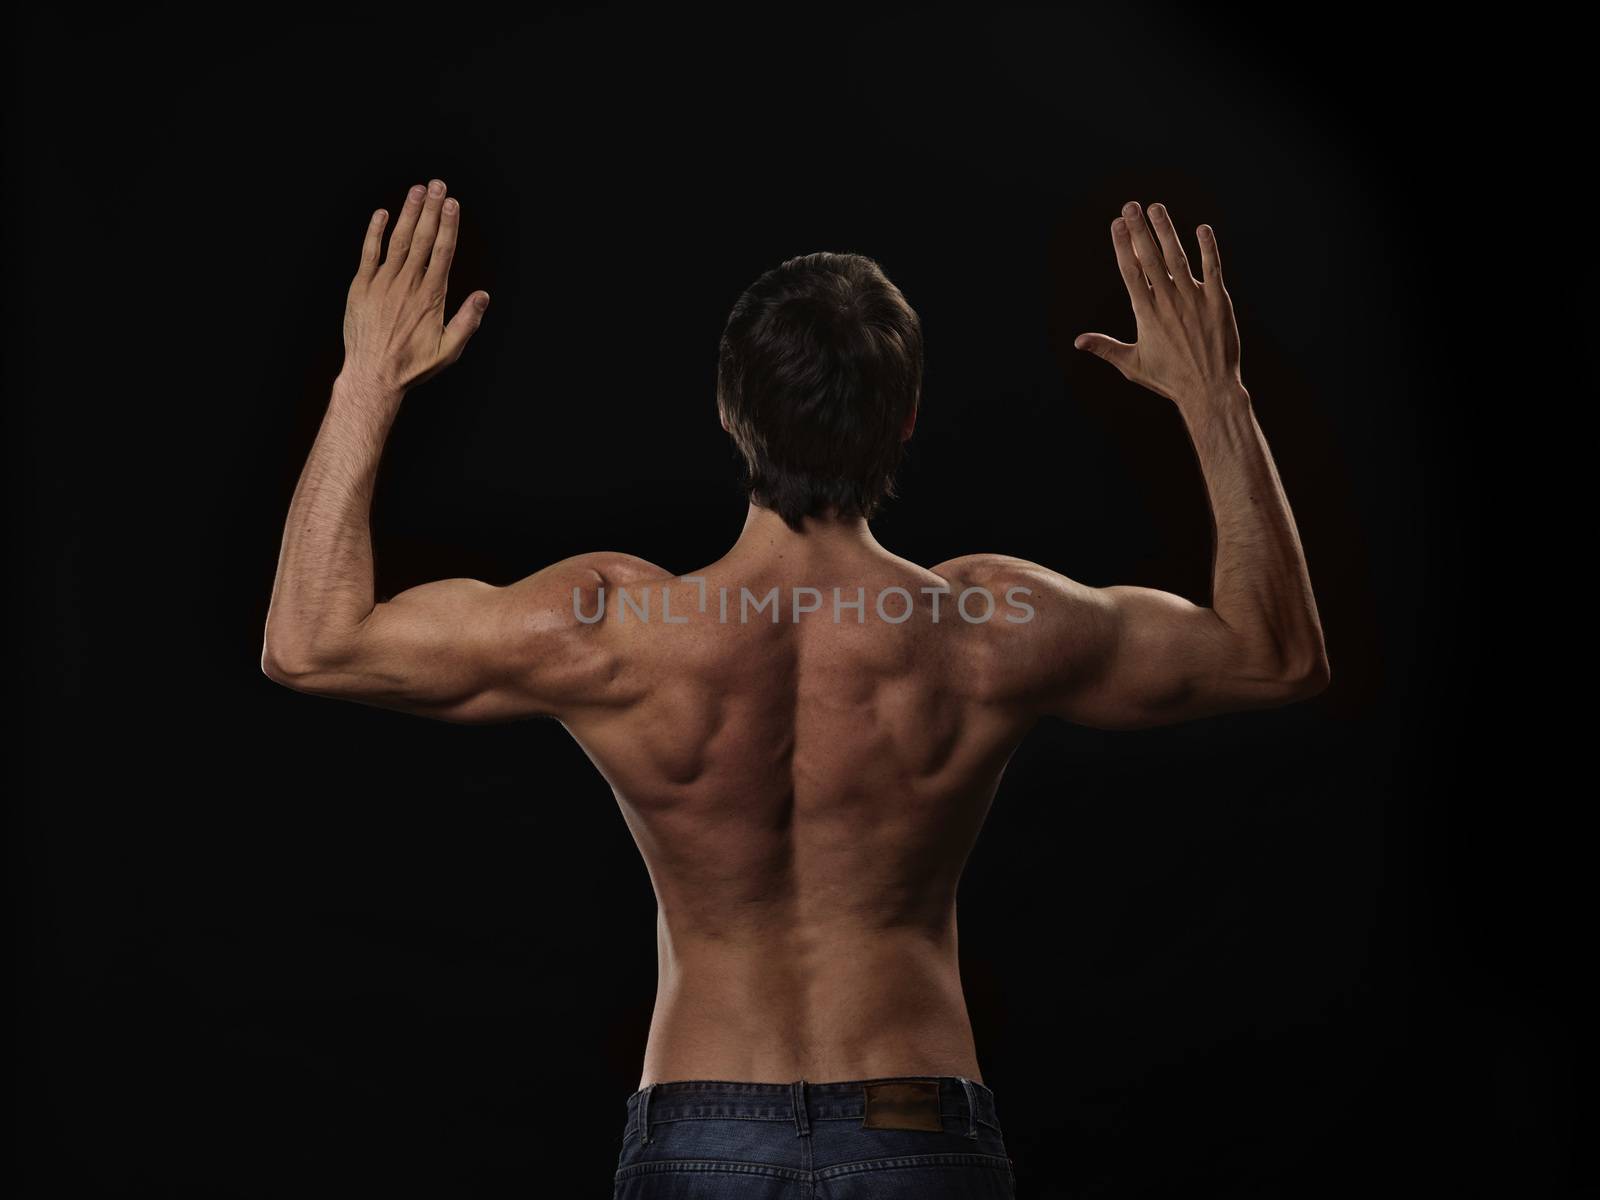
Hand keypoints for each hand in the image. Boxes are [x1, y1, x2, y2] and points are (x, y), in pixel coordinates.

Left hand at [341, 178, 489, 392]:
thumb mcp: (448, 351)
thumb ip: (467, 322)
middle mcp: (407, 284)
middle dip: (431, 210)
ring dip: (408, 213)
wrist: (372, 375)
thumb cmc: (412, 366)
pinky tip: (382, 214)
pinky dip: (375, 232)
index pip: (442, 252)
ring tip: (417, 190)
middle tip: (438, 185)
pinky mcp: (361, 287)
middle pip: (422, 239)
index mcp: (431, 297)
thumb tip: (484, 296)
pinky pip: (369, 253)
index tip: (452, 203)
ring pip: (398, 240)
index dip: (448, 225)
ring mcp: (382, 283)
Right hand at [1074, 201, 1242, 408]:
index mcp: (1146, 314)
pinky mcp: (1218, 302)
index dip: (1123, 246)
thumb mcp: (1131, 365)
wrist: (1208, 390)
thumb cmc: (1169, 379)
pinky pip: (1212, 269)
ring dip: (1167, 231)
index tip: (1116, 224)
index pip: (1131, 272)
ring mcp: (1194, 300)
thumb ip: (1105, 348)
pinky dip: (1208, 248)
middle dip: (1139, 230)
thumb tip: (1078, 341)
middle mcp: (1168, 302)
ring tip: (1156, 208)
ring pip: (1178, 258)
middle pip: (1151, 258)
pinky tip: (1202, 229)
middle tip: (1130, 206)